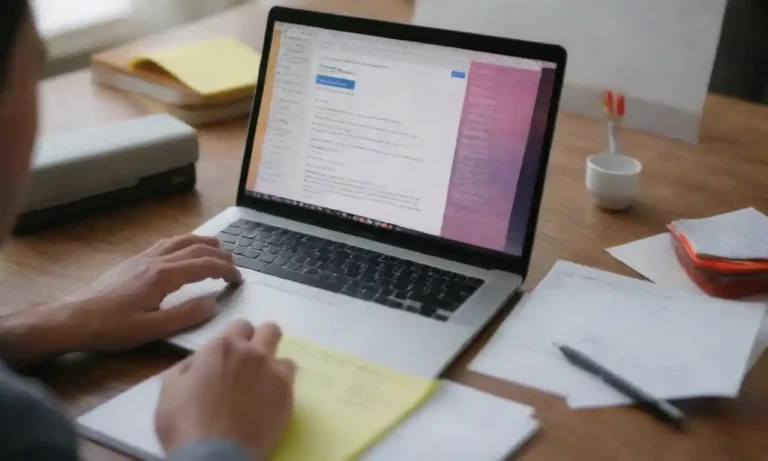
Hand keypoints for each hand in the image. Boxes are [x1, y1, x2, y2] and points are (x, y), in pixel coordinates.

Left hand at [59, 234, 242, 351]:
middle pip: (195, 249)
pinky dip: (183, 242)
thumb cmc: (112, 327)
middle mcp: (156, 261)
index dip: (225, 270)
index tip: (239, 279)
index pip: (204, 266)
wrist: (74, 318)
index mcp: (163, 276)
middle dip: (219, 255)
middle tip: (235, 266)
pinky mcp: (133, 261)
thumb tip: (213, 304)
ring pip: (180, 240)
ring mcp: (143, 258)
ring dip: (202, 242)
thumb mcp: (152, 329)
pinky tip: (183, 249)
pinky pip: (164, 244)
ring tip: (217, 249)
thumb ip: (186, 316)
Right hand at [156, 321, 295, 459]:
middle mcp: (252, 352)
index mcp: (222, 346)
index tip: (230, 355)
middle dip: (262, 340)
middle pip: (269, 330)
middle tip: (251, 361)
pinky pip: (291, 378)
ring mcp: (272, 372)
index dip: (235, 339)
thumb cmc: (185, 423)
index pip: (239, 325)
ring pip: (283, 355)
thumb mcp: (170, 388)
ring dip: (273, 366)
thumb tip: (201, 360)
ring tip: (262, 386)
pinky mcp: (287, 393)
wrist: (215, 455)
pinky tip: (269, 400)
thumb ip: (188, 365)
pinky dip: (281, 384)